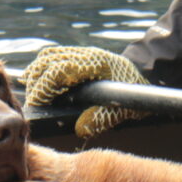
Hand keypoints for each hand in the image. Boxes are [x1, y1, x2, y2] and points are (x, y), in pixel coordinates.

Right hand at [22, 46, 147, 139]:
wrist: (148, 76)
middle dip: (36, 81)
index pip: (60, 70)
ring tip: (33, 93)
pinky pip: (54, 56)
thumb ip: (100, 119)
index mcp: (95, 65)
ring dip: (37, 72)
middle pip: (48, 60)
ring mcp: (83, 52)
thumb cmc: (134, 93)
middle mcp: (86, 55)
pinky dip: (43, 68)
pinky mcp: (81, 55)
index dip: (44, 86)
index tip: (37, 103)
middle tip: (34, 102)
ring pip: (49, 55)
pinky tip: (37, 82)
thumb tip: (79, 129)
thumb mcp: (121, 109)